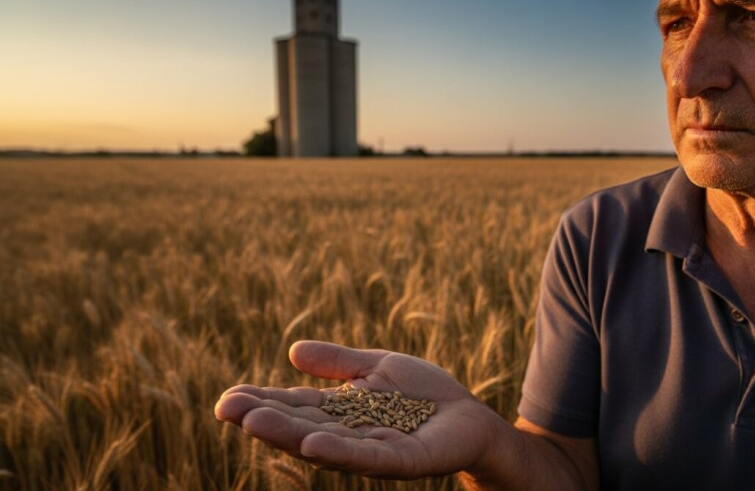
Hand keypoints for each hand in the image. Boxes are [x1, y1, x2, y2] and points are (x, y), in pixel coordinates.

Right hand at [214, 341, 506, 478]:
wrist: (470, 415)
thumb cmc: (423, 394)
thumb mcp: (376, 367)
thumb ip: (338, 362)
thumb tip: (292, 351)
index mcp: (340, 412)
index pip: (294, 407)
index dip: (261, 403)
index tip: (226, 398)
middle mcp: (349, 434)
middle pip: (300, 426)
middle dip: (264, 419)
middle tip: (227, 409)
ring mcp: (374, 449)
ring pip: (326, 444)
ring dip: (289, 436)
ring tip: (255, 424)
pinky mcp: (404, 459)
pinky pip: (369, 458)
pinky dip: (340, 452)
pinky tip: (313, 445)